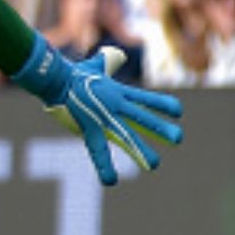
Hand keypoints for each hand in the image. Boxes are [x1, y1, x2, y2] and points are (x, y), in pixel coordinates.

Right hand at [11, 36, 183, 184]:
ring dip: (140, 150)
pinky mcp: (89, 126)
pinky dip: (103, 166)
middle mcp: (115, 105)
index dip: (162, 104)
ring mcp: (103, 116)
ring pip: (126, 135)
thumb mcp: (95, 65)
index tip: (178, 111)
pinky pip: (97, 150)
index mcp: (117, 92)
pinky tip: (111, 181)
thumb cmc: (71, 72)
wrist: (55, 77)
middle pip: (142, 118)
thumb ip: (108, 60)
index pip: (145, 99)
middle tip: (178, 139)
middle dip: (160, 128)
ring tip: (154, 164)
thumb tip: (117, 53)